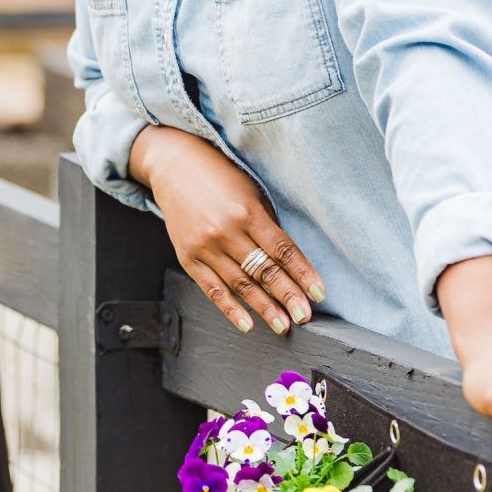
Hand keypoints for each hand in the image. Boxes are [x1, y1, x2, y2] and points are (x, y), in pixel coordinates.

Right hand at [128, 125, 325, 336]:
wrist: (174, 166)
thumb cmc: (220, 176)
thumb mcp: (250, 192)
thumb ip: (267, 225)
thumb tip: (288, 262)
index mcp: (247, 211)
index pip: (282, 250)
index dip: (302, 273)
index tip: (318, 293)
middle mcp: (226, 231)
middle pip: (264, 271)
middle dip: (288, 296)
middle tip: (305, 316)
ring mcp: (205, 246)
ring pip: (240, 285)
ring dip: (264, 308)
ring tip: (283, 325)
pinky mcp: (188, 257)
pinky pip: (212, 289)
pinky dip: (230, 309)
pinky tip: (247, 324)